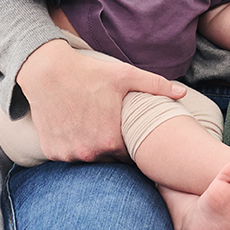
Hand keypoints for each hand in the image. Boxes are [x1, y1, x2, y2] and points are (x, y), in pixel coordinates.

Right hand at [15, 39, 185, 162]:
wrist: (47, 71)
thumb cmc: (90, 72)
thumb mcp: (126, 76)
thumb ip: (156, 86)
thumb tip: (182, 93)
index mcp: (111, 141)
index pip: (128, 153)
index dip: (128, 141)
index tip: (125, 129)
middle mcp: (89, 153)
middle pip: (107, 158)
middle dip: (109, 146)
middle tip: (104, 124)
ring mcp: (68, 154)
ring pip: (87, 157)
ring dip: (90, 147)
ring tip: (89, 124)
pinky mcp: (51, 151)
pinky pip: (67, 154)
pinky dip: (70, 145)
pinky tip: (73, 126)